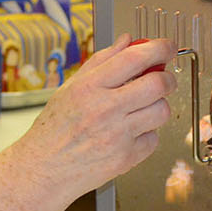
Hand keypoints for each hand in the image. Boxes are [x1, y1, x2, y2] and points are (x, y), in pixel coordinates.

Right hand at [16, 34, 175, 199]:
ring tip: (142, 108)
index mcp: (90, 87)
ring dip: (158, 106)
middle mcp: (105, 109)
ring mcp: (117, 136)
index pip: (134, 58)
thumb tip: (126, 40)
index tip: (167, 46)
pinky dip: (147, 134)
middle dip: (167, 78)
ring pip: (161, 111)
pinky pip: (153, 139)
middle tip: (163, 79)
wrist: (43, 170)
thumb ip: (102, 61)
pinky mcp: (126, 158)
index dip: (159, 48)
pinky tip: (131, 133)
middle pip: (157, 84)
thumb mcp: (71, 87)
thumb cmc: (54, 129)